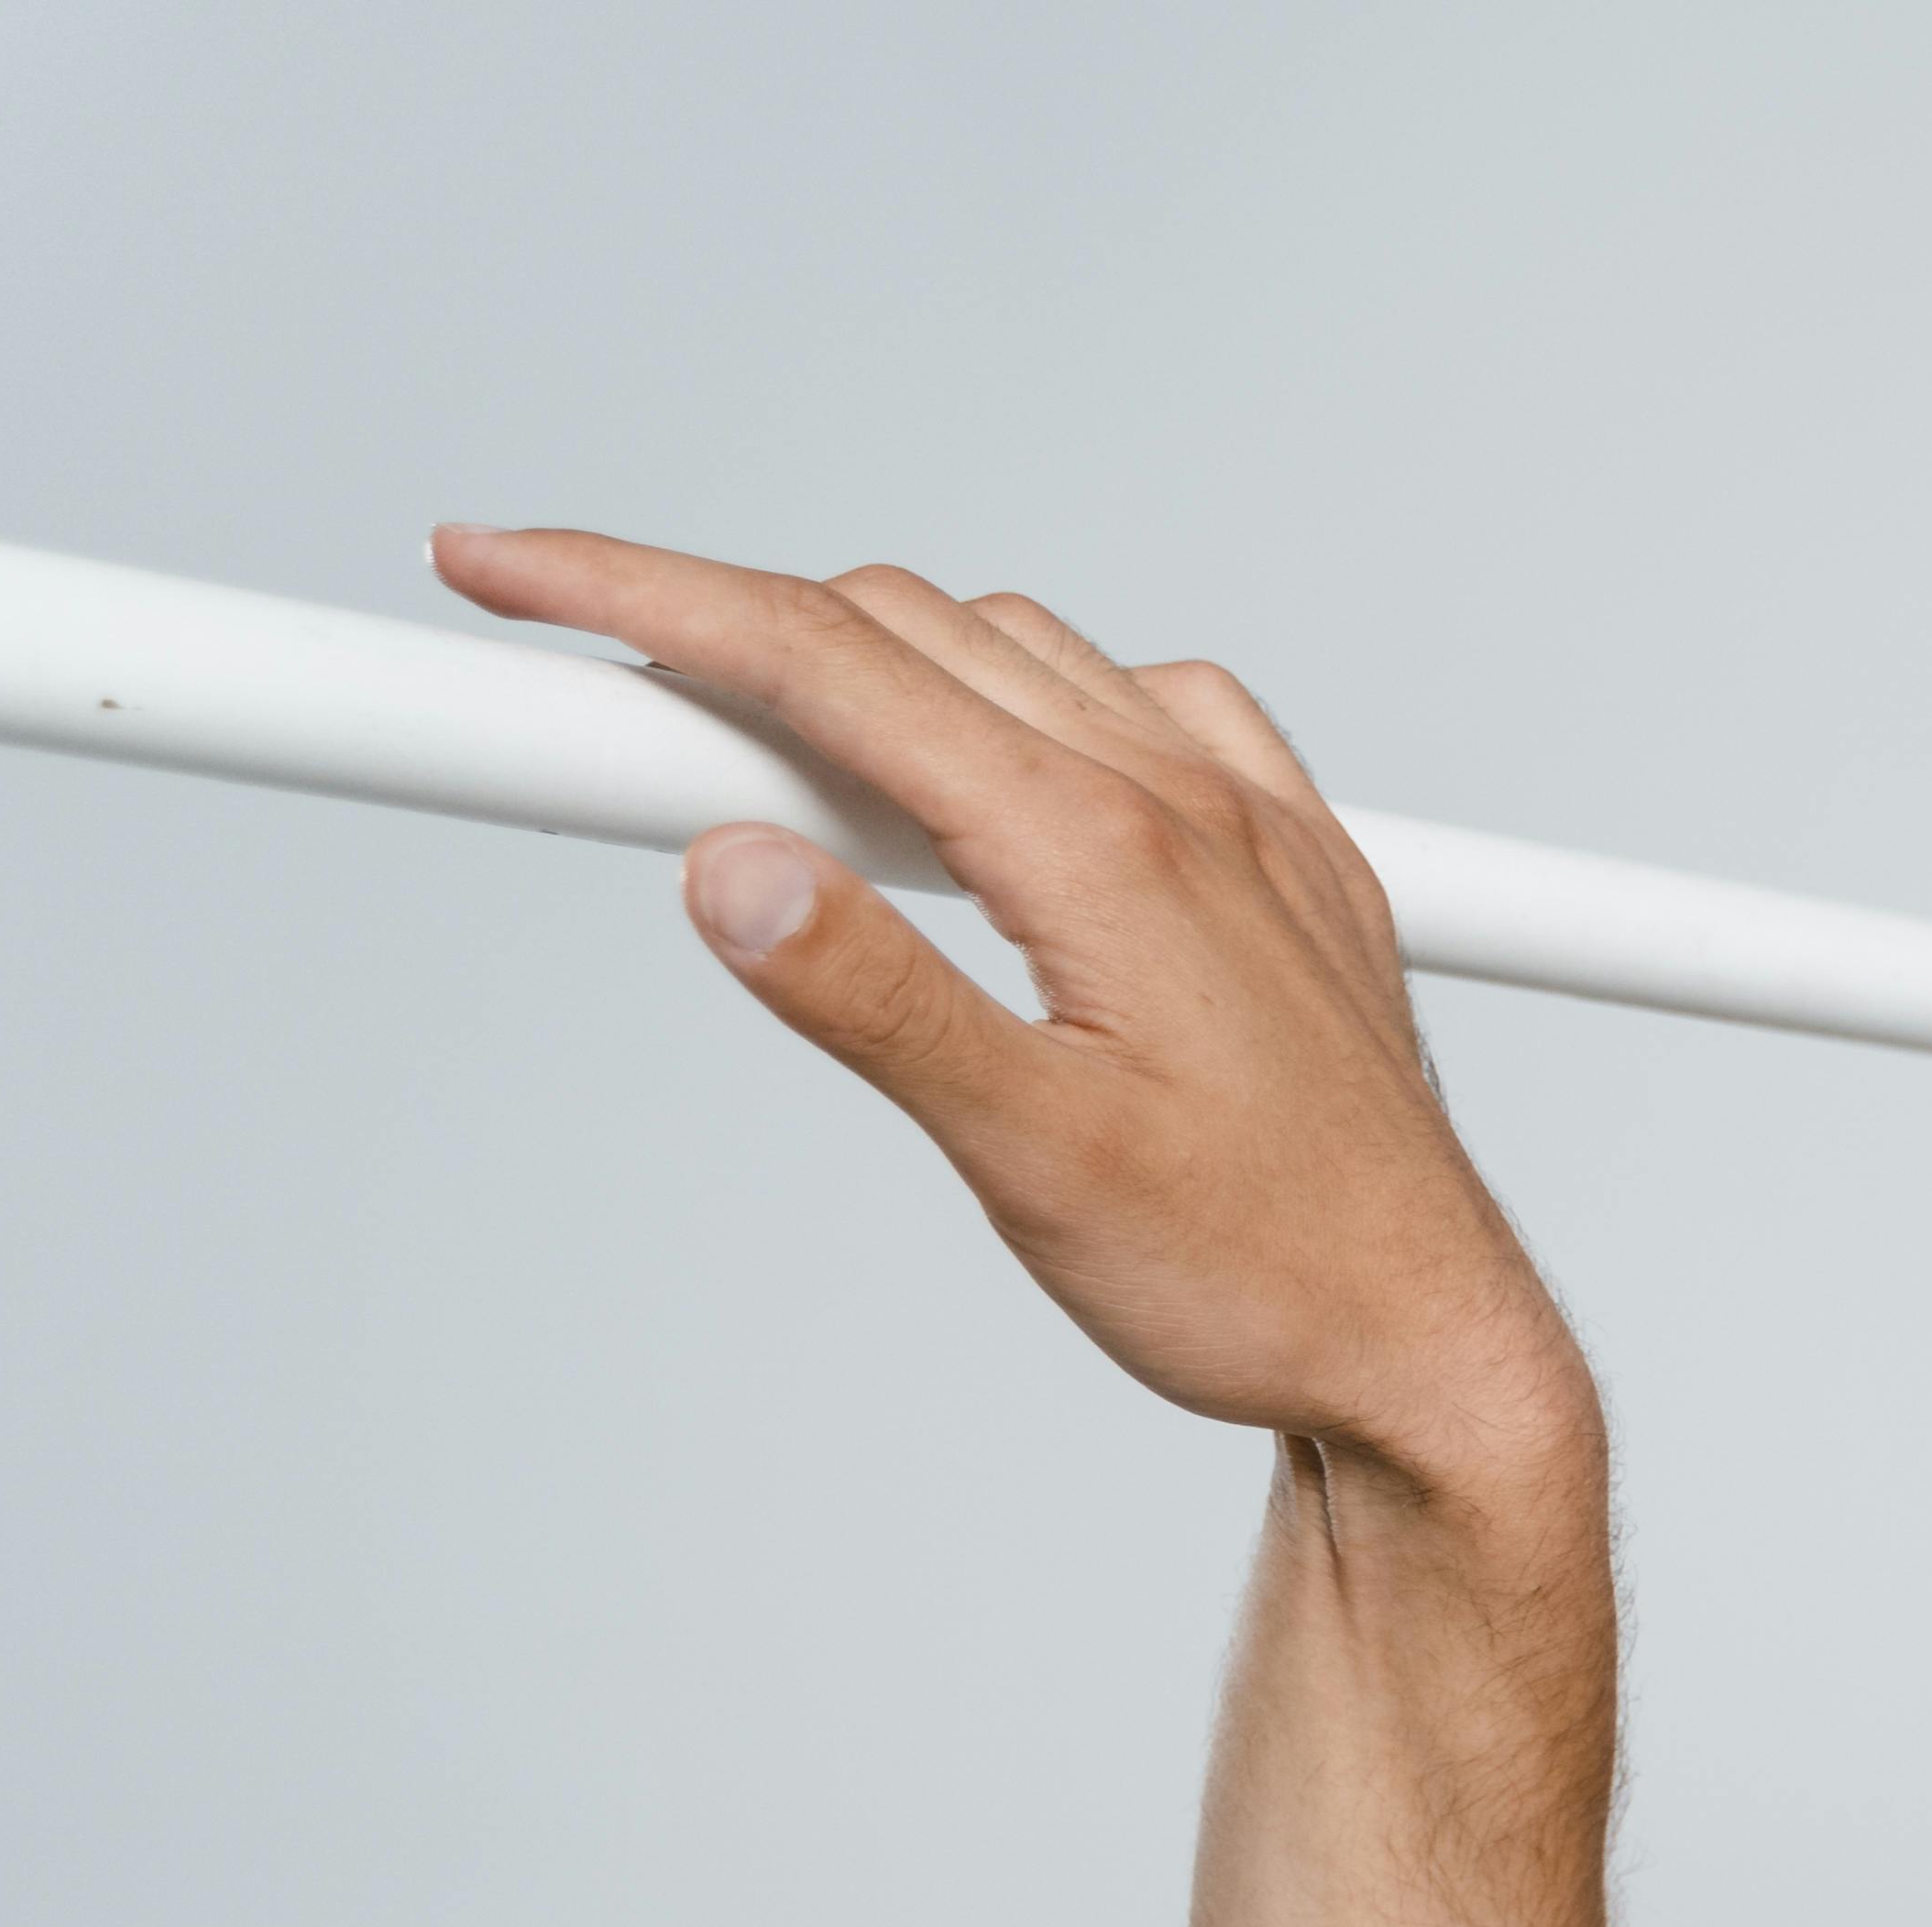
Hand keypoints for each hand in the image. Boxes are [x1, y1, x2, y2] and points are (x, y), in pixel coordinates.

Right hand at [427, 525, 1584, 1484]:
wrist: (1434, 1350)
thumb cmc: (1262, 1280)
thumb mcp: (1034, 1164)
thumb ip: (874, 1003)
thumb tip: (730, 867)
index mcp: (1103, 850)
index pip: (819, 659)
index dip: (631, 596)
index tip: (497, 571)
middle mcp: (1187, 801)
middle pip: (900, 632)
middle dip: (722, 628)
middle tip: (583, 692)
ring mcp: (1252, 826)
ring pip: (1018, 654)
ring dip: (874, 665)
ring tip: (758, 755)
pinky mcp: (1295, 868)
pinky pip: (1149, 709)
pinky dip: (1033, 701)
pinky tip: (998, 781)